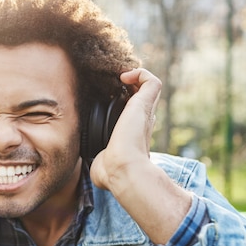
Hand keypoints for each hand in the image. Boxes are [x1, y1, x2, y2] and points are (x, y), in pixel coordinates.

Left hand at [89, 68, 190, 243]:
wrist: (120, 169)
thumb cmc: (110, 171)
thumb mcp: (100, 163)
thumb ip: (98, 161)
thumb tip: (93, 166)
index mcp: (134, 136)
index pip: (138, 118)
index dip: (127, 107)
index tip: (112, 102)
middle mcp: (143, 123)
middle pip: (145, 99)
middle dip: (133, 88)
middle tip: (117, 85)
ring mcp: (145, 113)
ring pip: (151, 88)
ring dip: (137, 78)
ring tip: (121, 78)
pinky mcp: (144, 104)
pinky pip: (152, 81)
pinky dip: (140, 74)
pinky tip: (124, 78)